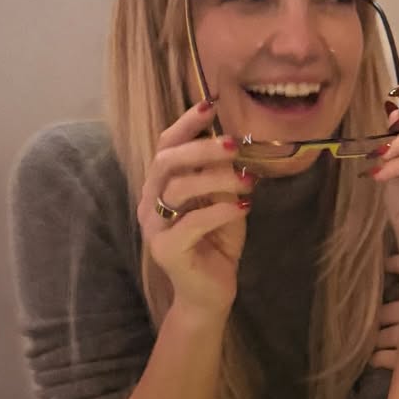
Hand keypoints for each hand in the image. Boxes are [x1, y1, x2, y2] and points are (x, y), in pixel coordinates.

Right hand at [137, 101, 253, 316]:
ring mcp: (154, 227)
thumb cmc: (217, 244)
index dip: (186, 124)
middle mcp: (150, 202)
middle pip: (166, 162)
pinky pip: (191, 222)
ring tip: (248, 182)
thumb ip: (224, 176)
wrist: (210, 293)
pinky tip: (243, 207)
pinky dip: (219, 211)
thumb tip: (236, 144)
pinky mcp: (166, 249)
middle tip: (234, 145)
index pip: (166, 146)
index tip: (211, 105)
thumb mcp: (224, 202)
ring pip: (177, 189)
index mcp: (161, 186)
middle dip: (201, 149)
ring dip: (216, 179)